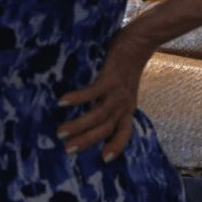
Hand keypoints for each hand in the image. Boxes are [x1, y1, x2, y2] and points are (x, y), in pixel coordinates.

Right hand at [57, 27, 153, 161]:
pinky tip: (62, 101)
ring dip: (79, 125)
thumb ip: (111, 100)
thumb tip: (92, 110)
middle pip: (106, 129)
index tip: (104, 160)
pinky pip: (93, 92)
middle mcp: (124, 103)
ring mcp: (118, 91)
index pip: (125, 132)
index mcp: (128, 108)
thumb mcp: (124, 87)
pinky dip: (77, 98)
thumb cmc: (128, 64)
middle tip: (67, 150)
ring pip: (99, 115)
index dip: (117, 147)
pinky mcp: (111, 77)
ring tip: (61, 132)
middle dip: (87, 141)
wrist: (140, 41)